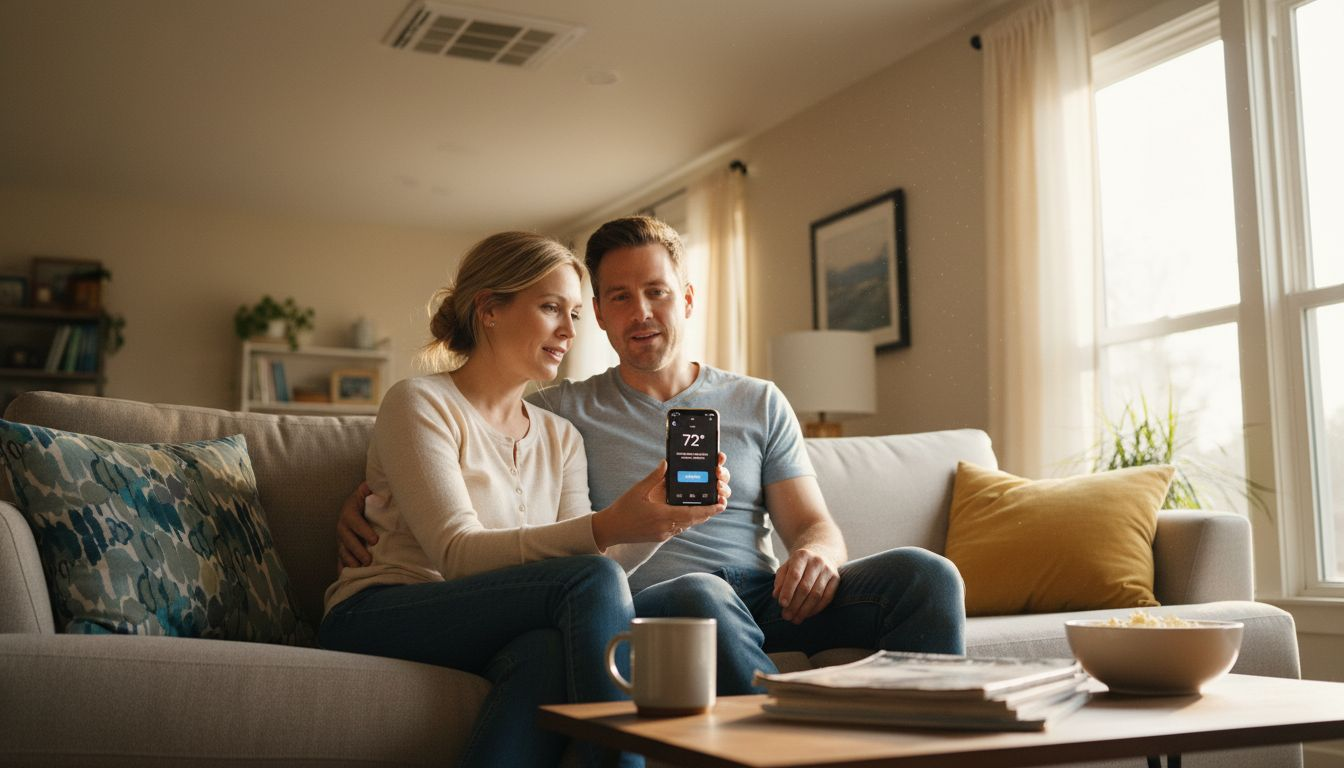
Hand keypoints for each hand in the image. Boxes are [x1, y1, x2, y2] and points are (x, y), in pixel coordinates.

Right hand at [336, 481, 376, 568]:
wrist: (360, 505)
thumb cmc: (368, 499)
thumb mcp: (368, 491)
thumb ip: (371, 488)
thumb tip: (374, 484)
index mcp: (349, 511)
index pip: (354, 521)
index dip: (363, 530)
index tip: (375, 540)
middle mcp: (343, 525)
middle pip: (346, 539)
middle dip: (356, 550)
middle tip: (368, 560)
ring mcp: (341, 538)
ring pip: (342, 551)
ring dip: (350, 561)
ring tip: (360, 569)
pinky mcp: (343, 548)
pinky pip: (340, 560)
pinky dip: (342, 569)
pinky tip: (346, 578)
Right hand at [591, 457, 729, 549]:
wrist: (610, 529)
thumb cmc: (623, 509)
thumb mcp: (638, 490)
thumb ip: (654, 477)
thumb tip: (666, 463)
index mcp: (663, 515)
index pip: (692, 514)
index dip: (709, 509)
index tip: (721, 504)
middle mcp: (666, 527)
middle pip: (693, 521)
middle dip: (707, 512)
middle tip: (720, 503)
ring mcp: (663, 534)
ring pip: (687, 525)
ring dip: (697, 517)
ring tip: (708, 507)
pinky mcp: (659, 537)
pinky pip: (678, 529)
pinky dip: (686, 521)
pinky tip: (687, 513)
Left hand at [773, 548, 838, 623]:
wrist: (820, 554)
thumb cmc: (798, 565)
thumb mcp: (786, 567)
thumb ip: (780, 580)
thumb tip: (776, 596)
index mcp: (802, 556)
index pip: (794, 575)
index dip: (788, 591)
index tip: (781, 604)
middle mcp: (817, 561)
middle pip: (805, 587)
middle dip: (795, 604)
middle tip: (786, 616)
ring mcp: (828, 570)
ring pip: (816, 594)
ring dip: (805, 610)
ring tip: (795, 619)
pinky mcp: (836, 579)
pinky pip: (827, 598)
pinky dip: (816, 609)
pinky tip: (807, 615)